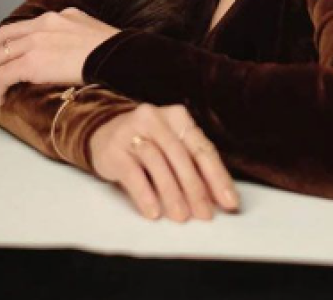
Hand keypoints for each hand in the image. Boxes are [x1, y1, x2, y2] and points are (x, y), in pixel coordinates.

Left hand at [0, 8, 119, 105]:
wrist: (117, 55)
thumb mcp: (89, 28)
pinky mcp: (32, 63)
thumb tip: (70, 41)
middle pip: (1, 40)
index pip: (18, 27)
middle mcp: (41, 26)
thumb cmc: (112, 48)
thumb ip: (72, 31)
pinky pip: (3, 76)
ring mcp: (35, 43)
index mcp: (54, 18)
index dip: (2, 42)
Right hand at [90, 102, 239, 221]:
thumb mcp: (172, 146)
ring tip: (181, 216)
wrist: (104, 133)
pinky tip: (154, 212)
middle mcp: (156, 118)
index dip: (217, 177)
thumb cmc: (149, 143)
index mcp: (178, 117)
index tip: (229, 202)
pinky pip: (133, 173)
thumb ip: (193, 165)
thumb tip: (218, 198)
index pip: (202, 148)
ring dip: (172, 193)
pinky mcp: (114, 149)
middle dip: (195, 188)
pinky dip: (145, 194)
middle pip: (181, 155)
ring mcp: (132, 131)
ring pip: (158, 162)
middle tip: (205, 214)